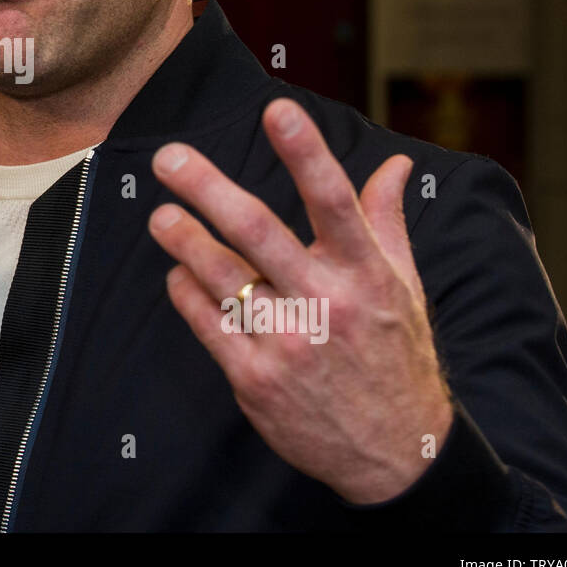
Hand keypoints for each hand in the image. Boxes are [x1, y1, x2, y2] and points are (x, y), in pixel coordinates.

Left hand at [148, 97, 452, 504]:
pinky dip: (186, 292)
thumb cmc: (396, 357)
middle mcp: (326, 303)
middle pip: (258, 232)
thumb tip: (396, 163)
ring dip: (184, 239)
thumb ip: (388, 221)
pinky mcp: (255, 378)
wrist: (398, 456)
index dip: (305, 153)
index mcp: (366, 274)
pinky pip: (207, 323)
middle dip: (208, 188)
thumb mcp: (406, 288)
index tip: (277, 110)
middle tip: (168, 156)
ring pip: (220, 277)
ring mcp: (288, 343)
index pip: (335, 202)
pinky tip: (177, 272)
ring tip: (160, 215)